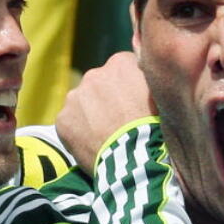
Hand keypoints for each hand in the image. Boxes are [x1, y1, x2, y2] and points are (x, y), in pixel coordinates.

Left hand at [56, 51, 156, 175]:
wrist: (135, 161)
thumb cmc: (154, 128)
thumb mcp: (160, 94)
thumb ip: (147, 76)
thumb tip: (144, 64)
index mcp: (120, 63)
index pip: (122, 69)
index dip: (129, 88)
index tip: (134, 104)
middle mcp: (94, 74)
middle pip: (99, 84)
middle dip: (106, 98)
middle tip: (119, 122)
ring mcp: (75, 96)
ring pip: (82, 102)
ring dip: (91, 114)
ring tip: (106, 136)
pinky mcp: (62, 119)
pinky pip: (70, 122)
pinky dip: (78, 132)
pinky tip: (93, 144)